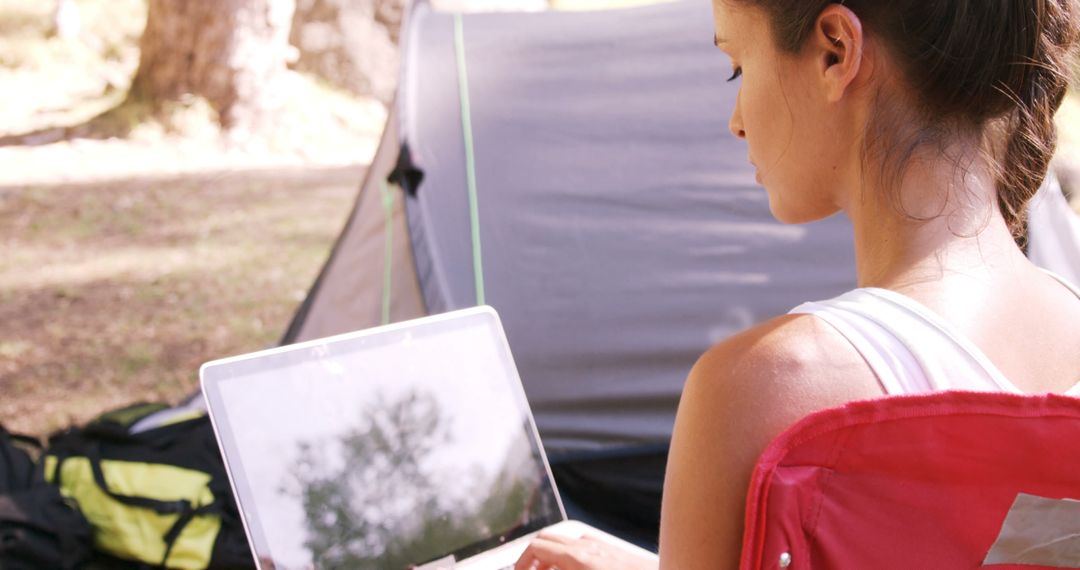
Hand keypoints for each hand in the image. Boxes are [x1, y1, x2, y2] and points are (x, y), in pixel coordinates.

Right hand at [513, 531, 657, 569]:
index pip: (536, 546)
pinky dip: (570, 556)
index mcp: (578, 558)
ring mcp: (603, 547)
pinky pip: (584, 546)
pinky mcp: (614, 551)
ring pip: (565, 542)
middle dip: (533, 557)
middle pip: (548, 538)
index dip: (521, 562)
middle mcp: (589, 547)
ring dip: (552, 557)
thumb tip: (541, 569)